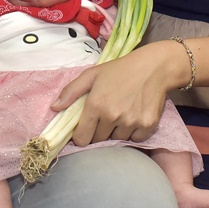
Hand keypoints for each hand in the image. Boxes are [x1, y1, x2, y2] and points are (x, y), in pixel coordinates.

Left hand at [51, 43, 176, 145]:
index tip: (85, 129)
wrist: (154, 67)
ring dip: (116, 132)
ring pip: (117, 140)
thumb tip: (54, 108)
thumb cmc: (120, 70)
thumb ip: (71, 91)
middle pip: (99, 140)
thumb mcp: (92, 75)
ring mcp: (131, 122)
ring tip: (121, 114)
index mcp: (96, 105)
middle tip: (106, 115)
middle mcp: (112, 116)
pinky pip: (135, 139)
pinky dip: (133, 132)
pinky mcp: (147, 126)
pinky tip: (134, 117)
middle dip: (99, 131)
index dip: (82, 135)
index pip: (82, 138)